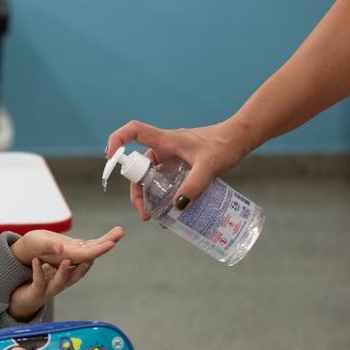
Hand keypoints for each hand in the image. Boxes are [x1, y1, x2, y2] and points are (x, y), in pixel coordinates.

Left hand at [8, 258, 91, 320]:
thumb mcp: (50, 271)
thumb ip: (59, 262)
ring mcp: (48, 290)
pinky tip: (36, 260)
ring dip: (63, 272)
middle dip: (82, 269)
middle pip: (73, 278)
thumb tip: (68, 248)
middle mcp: (59, 285)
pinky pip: (38, 282)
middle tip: (89, 258)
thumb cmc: (38, 284)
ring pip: (59, 282)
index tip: (96, 252)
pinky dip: (38, 271)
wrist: (21, 302)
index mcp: (63, 279)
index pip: (79, 271)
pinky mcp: (36, 292)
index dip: (87, 263)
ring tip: (66, 261)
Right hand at [11, 227, 122, 266]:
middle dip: (108, 241)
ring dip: (107, 239)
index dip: (99, 249)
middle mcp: (73, 257)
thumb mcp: (37, 244)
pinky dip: (101, 239)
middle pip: (94, 250)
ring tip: (119, 231)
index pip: (87, 255)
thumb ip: (48, 247)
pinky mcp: (74, 247)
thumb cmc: (31, 245)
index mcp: (66, 257)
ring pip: (95, 247)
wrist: (27, 249)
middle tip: (120, 231)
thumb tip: (60, 249)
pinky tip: (110, 235)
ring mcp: (75, 253)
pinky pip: (91, 244)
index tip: (111, 243)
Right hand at [106, 120, 248, 219]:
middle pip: (138, 167)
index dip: (117, 140)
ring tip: (156, 218)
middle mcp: (164, 149)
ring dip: (148, 198)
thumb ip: (194, 185)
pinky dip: (163, 197)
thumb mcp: (209, 167)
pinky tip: (172, 214)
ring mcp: (171, 158)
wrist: (240, 140)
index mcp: (165, 140)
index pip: (133, 131)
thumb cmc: (224, 146)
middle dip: (136, 192)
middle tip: (144, 213)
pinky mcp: (180, 167)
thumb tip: (177, 207)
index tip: (110, 158)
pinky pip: (164, 182)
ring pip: (149, 178)